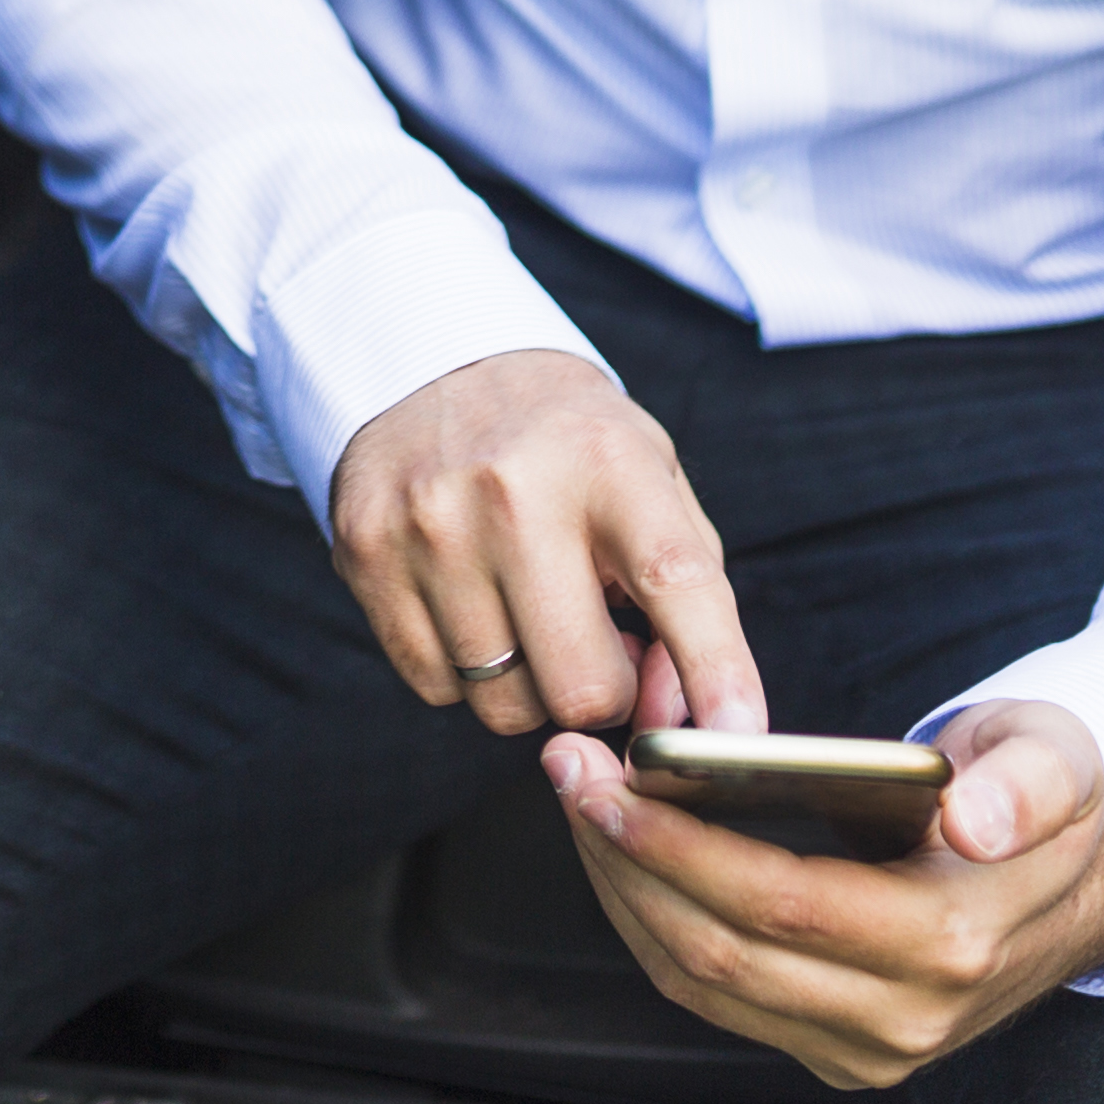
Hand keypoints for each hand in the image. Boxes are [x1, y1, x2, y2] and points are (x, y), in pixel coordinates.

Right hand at [322, 350, 759, 745]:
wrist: (437, 362)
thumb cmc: (569, 444)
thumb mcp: (651, 482)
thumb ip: (688, 601)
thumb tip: (674, 721)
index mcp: (608, 460)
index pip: (676, 582)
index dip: (716, 673)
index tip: (737, 742)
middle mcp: (514, 491)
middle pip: (581, 688)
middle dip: (602, 692)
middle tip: (594, 640)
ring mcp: (429, 524)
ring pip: (503, 705)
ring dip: (529, 684)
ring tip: (525, 609)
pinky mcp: (365, 554)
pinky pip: (434, 687)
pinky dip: (462, 672)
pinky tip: (468, 603)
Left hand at [541, 697, 1103, 1088]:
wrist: (1078, 883)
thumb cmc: (1048, 801)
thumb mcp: (1058, 760)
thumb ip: (1026, 785)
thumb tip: (975, 820)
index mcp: (952, 942)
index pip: (781, 904)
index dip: (680, 847)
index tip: (609, 780)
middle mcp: (905, 1016)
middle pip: (722, 950)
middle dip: (626, 860)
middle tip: (569, 771)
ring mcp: (867, 1046)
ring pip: (702, 983)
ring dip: (624, 893)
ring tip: (581, 801)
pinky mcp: (837, 1048)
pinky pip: (716, 997)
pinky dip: (654, 925)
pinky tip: (624, 854)